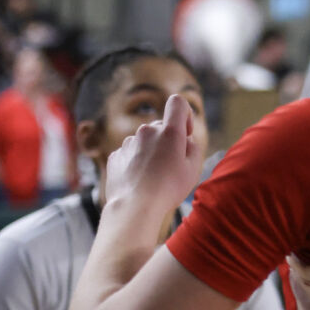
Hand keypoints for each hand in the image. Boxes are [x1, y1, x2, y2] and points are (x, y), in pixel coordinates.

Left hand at [102, 94, 202, 219]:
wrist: (134, 207)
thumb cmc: (168, 188)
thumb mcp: (194, 168)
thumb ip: (192, 147)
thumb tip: (184, 141)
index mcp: (170, 131)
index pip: (177, 102)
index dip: (185, 114)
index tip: (185, 133)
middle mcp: (147, 131)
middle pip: (161, 127)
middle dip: (168, 141)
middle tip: (171, 166)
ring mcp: (128, 143)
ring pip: (144, 141)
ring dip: (151, 153)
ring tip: (153, 177)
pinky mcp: (115, 156)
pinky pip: (130, 154)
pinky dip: (136, 163)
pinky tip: (139, 181)